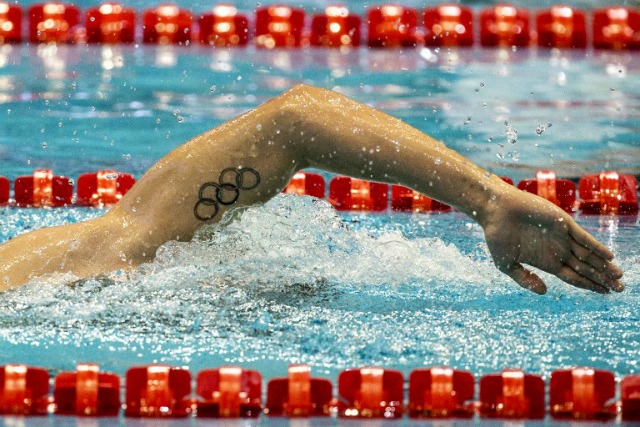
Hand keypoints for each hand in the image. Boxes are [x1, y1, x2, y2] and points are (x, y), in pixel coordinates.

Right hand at [481, 187, 623, 294]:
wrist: (495, 210)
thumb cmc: (497, 236)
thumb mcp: (506, 264)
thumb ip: (524, 279)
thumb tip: (544, 292)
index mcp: (546, 262)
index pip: (574, 276)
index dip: (589, 285)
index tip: (604, 293)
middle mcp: (557, 250)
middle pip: (586, 268)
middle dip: (602, 279)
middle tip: (620, 289)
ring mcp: (562, 237)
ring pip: (588, 254)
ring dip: (604, 265)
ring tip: (619, 277)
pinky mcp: (563, 223)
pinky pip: (584, 237)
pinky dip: (596, 247)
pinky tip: (609, 257)